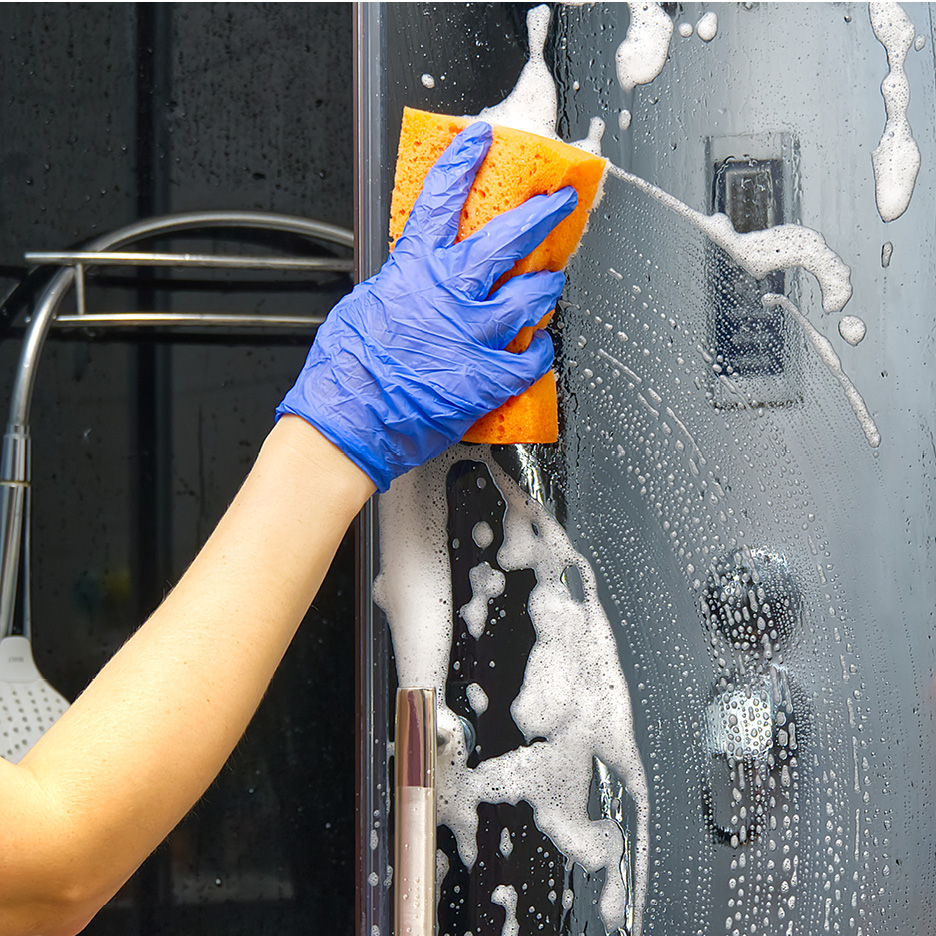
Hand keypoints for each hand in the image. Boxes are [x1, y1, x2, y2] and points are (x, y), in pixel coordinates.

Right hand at [276, 121, 576, 490]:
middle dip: (542, 213)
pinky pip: (532, 358)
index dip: (464, 162)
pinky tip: (540, 349)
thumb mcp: (364, 306)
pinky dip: (539, 352)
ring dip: (546, 286)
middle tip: (560, 202)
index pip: (443, 199)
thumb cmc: (347, 372)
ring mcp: (475, 334)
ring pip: (531, 296)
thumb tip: (413, 279)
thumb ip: (400, 286)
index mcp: (415, 270)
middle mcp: (452, 294)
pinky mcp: (489, 378)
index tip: (482, 140)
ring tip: (552, 283)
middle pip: (509, 238)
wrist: (349, 423)